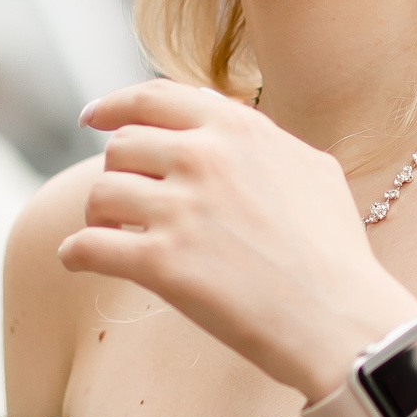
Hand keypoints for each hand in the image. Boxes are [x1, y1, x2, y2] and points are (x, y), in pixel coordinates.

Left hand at [66, 81, 416, 402]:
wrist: (341, 319)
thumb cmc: (334, 252)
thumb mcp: (310, 169)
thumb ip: (261, 139)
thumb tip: (223, 118)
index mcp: (237, 129)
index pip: (154, 98)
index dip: (114, 106)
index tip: (91, 118)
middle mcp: (204, 158)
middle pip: (121, 147)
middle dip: (117, 174)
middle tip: (123, 202)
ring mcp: (180, 209)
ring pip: (99, 194)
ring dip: (96, 216)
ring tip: (107, 235)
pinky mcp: (162, 263)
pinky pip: (88, 247)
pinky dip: (75, 254)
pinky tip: (78, 261)